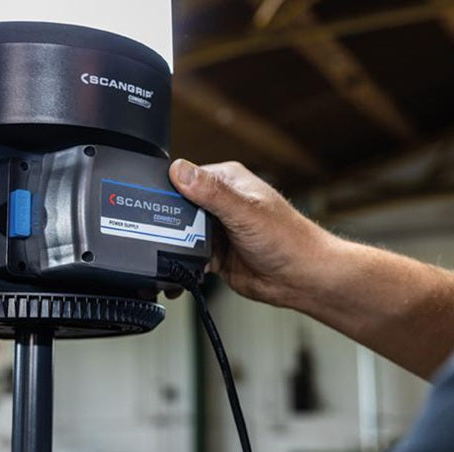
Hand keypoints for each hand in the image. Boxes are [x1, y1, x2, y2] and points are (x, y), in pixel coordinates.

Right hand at [168, 159, 331, 307]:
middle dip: (167, 223)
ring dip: (173, 245)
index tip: (150, 204)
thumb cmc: (288, 239)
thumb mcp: (245, 212)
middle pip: (179, 208)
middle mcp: (220, 202)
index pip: (185, 178)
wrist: (303, 279)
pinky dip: (180, 264)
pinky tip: (175, 270)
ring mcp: (217, 229)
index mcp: (227, 181)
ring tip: (165, 254)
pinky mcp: (216, 254)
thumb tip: (181, 170)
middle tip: (156, 235)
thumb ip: (212, 193)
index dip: (168, 191)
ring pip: (181, 234)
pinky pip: (188, 256)